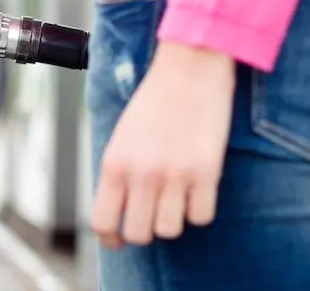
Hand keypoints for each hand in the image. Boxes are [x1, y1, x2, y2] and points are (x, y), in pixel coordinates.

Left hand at [90, 41, 235, 247]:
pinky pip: (202, 217)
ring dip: (174, 219)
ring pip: (170, 230)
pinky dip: (201, 210)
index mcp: (114, 163)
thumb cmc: (155, 100)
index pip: (103, 222)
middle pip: (138, 234)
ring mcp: (174, 175)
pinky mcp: (206, 172)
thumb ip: (119, 172)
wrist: (190, 68)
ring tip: (177, 196)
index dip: (111, 238)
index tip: (119, 240)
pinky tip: (198, 189)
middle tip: (154, 214)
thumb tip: (119, 210)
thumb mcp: (122, 136)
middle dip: (145, 229)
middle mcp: (141, 174)